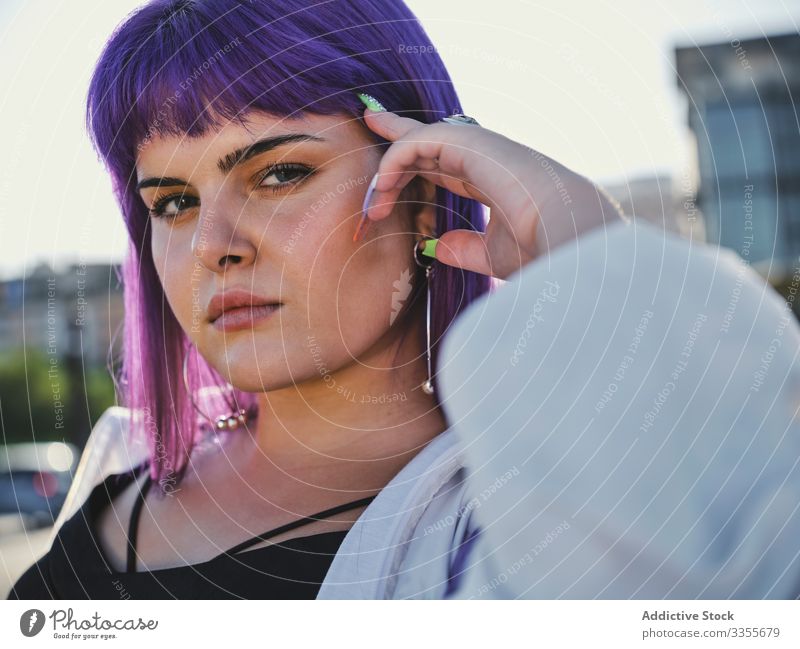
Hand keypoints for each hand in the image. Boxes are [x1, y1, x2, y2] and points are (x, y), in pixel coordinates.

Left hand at [357, 107, 623, 279]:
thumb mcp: (492, 255)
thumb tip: (435, 247)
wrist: (568, 241)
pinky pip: (419, 143)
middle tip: (371, 122)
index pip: (444, 166)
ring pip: (421, 142)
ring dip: (389, 167)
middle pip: (430, 141)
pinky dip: (395, 162)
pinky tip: (382, 187)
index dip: (416, 164)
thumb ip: (464, 249)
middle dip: (398, 135)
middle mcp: (485, 159)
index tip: (390, 168)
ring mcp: (480, 149)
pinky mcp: (472, 144)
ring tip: (371, 200)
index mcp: (492, 181)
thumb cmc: (542, 251)